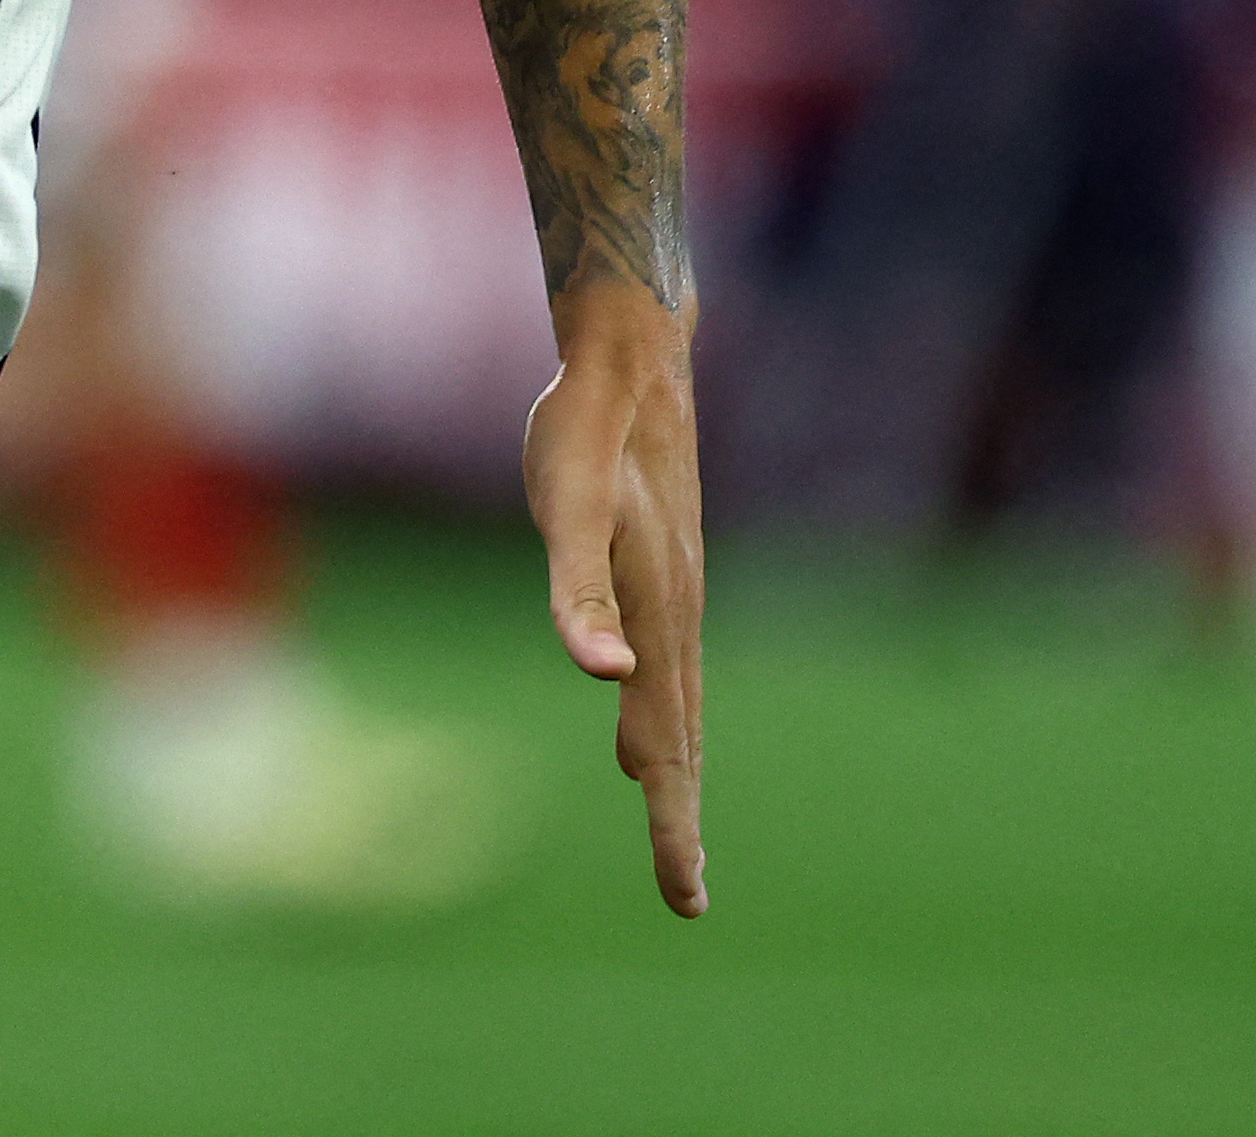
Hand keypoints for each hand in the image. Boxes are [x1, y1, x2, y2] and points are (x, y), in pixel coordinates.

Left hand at [520, 285, 707, 916]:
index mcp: (657, 621)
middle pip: (680, 741)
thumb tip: (605, 676)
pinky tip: (633, 723)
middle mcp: (674, 620)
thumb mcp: (568, 508)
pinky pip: (663, 667)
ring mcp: (672, 597)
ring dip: (673, 773)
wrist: (630, 358)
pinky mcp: (658, 573)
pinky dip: (658, 715)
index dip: (672, 823)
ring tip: (671, 828)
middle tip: (686, 898)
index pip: (667, 746)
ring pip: (677, 706)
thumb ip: (577, 593)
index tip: (686, 898)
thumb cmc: (585, 431)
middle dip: (680, 820)